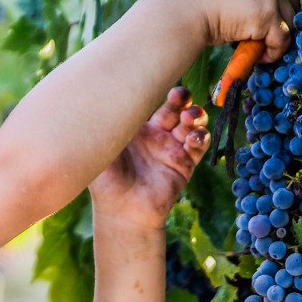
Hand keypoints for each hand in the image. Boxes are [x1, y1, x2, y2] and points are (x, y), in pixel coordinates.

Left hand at [88, 86, 208, 229]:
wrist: (122, 212)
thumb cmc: (106, 182)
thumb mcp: (101, 148)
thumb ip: (105, 125)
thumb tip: (101, 96)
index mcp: (136, 128)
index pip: (153, 102)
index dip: (159, 92)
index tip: (162, 89)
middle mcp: (156, 136)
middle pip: (177, 108)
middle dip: (183, 99)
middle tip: (180, 99)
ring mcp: (172, 149)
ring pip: (192, 123)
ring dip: (195, 116)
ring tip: (188, 120)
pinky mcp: (184, 165)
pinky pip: (199, 145)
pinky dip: (201, 137)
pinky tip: (194, 138)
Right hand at [178, 0, 298, 63]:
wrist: (182, 8)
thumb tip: (274, 6)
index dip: (282, 4)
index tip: (270, 19)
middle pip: (294, 2)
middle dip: (282, 21)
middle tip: (264, 35)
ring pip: (290, 23)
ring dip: (275, 39)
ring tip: (256, 47)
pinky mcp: (267, 15)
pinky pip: (281, 40)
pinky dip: (273, 53)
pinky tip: (258, 56)